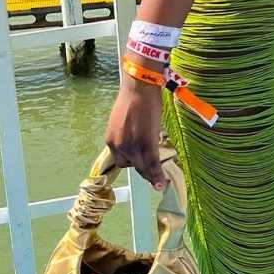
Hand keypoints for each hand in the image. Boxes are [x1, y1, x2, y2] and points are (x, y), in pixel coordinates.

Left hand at [104, 72, 165, 188]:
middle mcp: (119, 146)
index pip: (121, 160)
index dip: (132, 162)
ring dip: (150, 175)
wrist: (139, 89)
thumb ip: (127, 134)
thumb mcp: (124, 121)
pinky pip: (152, 165)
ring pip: (142, 167)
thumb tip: (136, 138)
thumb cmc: (133, 98)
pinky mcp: (146, 145)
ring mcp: (132, 147)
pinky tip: (162, 184)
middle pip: (131, 166)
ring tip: (158, 181)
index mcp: (111, 140)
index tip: (140, 163)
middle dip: (142, 168)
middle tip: (152, 170)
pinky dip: (157, 176)